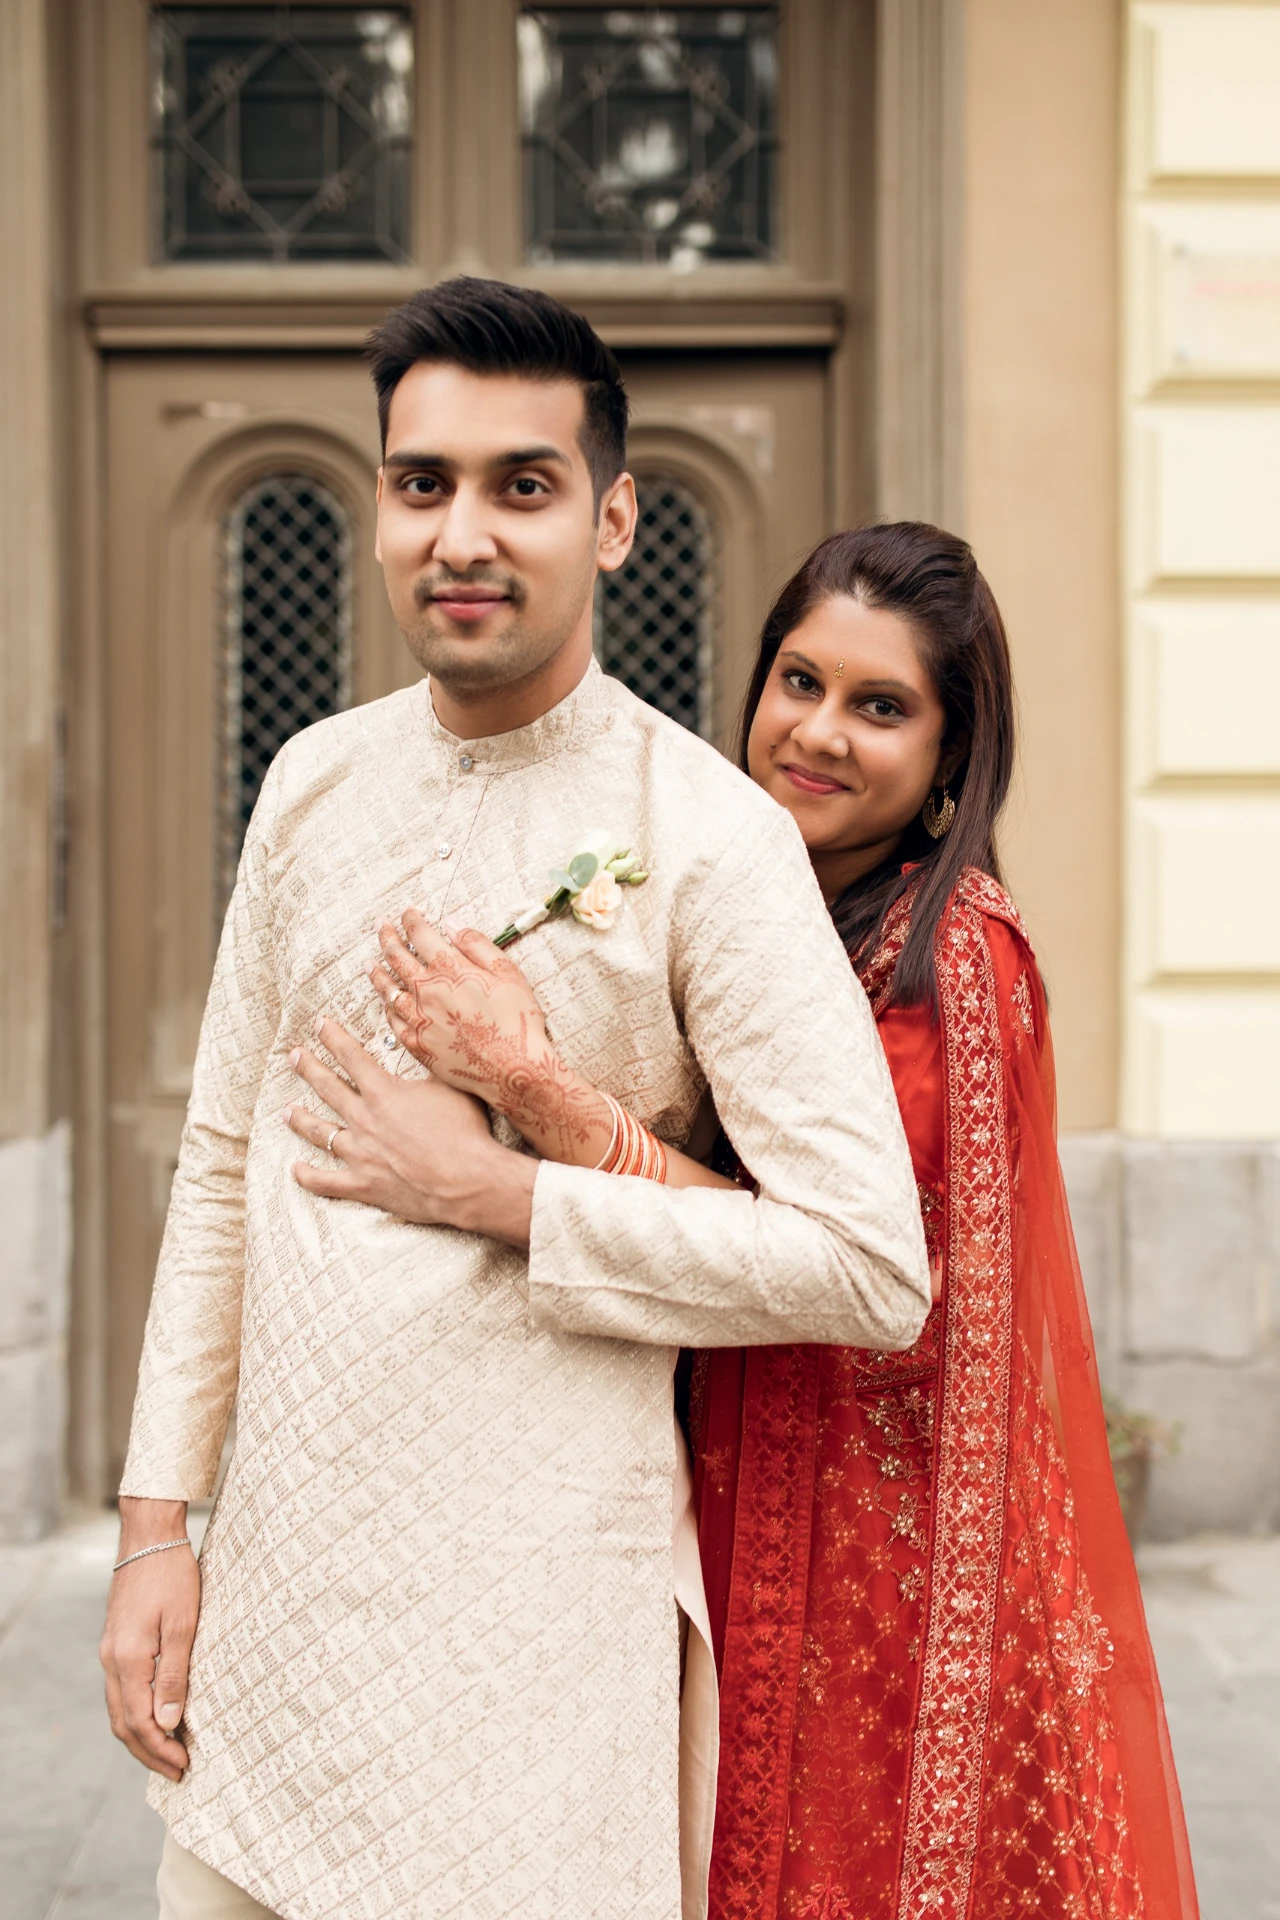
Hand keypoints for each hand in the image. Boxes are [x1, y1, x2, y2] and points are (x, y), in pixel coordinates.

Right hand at [100, 1501, 198, 1780]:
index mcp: (128, 1660)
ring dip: (142, 1737)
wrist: (148, 1537)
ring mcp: (110, 1653)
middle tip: (178, 1772)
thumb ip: (174, 1675)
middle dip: (150, 1753)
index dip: (160, 1751)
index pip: (139, 1723)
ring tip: (169, 1754)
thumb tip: (168, 1723)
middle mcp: (112, 1661)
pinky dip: (136, 1714)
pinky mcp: (116, 1643)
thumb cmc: (173, 1575)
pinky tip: (156, 1718)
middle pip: (124, 1724)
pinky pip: (121, 1692)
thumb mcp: (184, 1624)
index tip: (184, 1767)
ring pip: (119, 1710)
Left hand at [286, 1016, 535, 1246]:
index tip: (320, 1024)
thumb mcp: (451, 1087)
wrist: (466, 1180)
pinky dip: (308, 1176)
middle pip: (328, 1088)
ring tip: (287, 1111)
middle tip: (294, 1056)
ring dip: (301, 1119)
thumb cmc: (465, 1132)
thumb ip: (431, 1069)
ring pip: (320, 1133)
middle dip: (309, 1068)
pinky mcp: (363, 1185)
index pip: (352, 1057)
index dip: (333, 1038)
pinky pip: (326, 1181)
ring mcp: (360, 1154)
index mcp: (384, 1093)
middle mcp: (364, 1120)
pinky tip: (296, 1170)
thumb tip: (428, 1048)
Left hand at [368, 910, 611, 1162]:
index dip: (411, 920)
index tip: (407, 912)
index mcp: (450, 969)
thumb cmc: (516, 1020)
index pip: (421, 935)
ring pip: (389, 991)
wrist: (513, 1069)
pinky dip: (388, 1008)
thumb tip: (450, 923)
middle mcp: (427, 992)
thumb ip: (476, 944)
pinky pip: (394, 1023)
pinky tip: (386, 1004)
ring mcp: (419, 1020)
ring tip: (370, 963)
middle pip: (397, 958)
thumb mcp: (507, 973)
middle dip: (387, 938)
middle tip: (381, 926)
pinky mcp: (419, 1046)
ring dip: (378, 973)